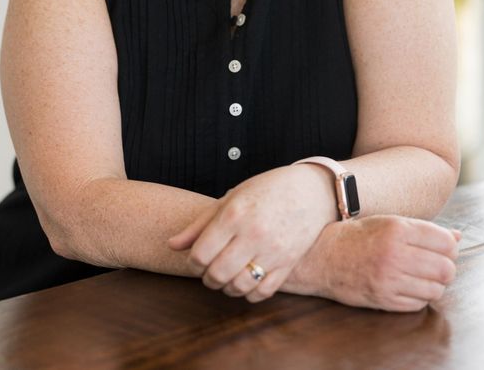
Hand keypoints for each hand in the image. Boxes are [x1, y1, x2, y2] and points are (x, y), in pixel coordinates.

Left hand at [167, 164, 337, 301]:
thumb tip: (172, 245)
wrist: (311, 190)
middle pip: (217, 274)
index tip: (196, 258)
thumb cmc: (266, 190)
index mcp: (234, 214)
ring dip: (226, 287)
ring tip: (226, 276)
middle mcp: (253, 234)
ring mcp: (273, 251)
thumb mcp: (231, 198)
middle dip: (207, 277)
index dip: (193, 262)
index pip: (200, 254)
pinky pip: (262, 292)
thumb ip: (200, 224)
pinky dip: (249, 293)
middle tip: (209, 270)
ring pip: (239, 287)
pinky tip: (246, 281)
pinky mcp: (288, 264)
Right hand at [286, 214, 460, 311]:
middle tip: (435, 263)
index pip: (445, 242)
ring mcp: (389, 279)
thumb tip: (458, 236)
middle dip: (446, 267)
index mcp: (397, 229)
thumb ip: (424, 230)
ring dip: (435, 284)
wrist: (322, 255)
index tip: (442, 247)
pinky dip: (420, 297)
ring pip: (436, 289)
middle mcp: (395, 254)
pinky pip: (419, 304)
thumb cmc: (358, 234)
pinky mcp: (384, 299)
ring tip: (422, 275)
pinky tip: (410, 286)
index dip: (449, 246)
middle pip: (445, 268)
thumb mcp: (389, 222)